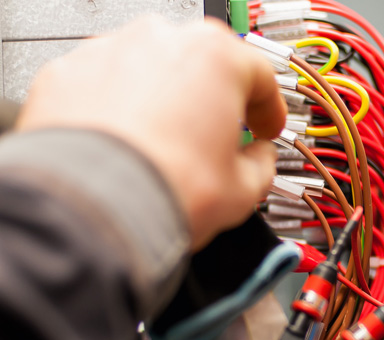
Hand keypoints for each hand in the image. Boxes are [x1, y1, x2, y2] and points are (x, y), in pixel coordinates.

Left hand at [17, 16, 286, 249]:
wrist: (91, 208)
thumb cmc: (164, 189)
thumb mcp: (243, 190)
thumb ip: (261, 164)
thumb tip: (258, 160)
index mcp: (217, 58)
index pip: (260, 76)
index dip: (269, 110)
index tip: (265, 129)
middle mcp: (163, 41)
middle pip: (203, 65)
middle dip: (213, 101)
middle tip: (218, 137)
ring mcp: (111, 52)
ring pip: (151, 71)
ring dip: (164, 102)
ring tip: (166, 147)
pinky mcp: (67, 74)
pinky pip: (105, 85)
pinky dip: (117, 109)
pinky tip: (127, 146)